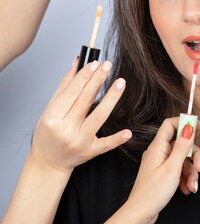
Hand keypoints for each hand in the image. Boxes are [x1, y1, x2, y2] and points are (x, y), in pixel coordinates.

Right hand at [31, 57, 130, 173]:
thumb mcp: (50, 109)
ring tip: (121, 82)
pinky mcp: (90, 152)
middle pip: (85, 101)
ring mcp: (79, 142)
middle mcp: (66, 130)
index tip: (95, 63)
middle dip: (98, 80)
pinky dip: (117, 139)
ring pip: (98, 118)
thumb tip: (78, 61)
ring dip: (111, 99)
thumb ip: (65, 85)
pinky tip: (128, 131)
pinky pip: (105, 145)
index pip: (71, 93)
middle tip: (108, 65)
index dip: (84, 76)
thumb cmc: (48, 132)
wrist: (48, 162)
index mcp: (53, 118)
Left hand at [124, 117, 199, 223]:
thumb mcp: (173, 168)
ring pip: (182, 160)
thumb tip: (189, 126)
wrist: (140, 214)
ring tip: (192, 187)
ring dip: (191, 173)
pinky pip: (178, 170)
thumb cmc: (153, 192)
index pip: (171, 124)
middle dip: (194, 157)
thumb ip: (182, 146)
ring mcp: (160, 163)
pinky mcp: (162, 173)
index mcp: (158, 146)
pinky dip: (185, 178)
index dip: (186, 122)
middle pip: (182, 144)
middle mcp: (159, 152)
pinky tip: (186, 189)